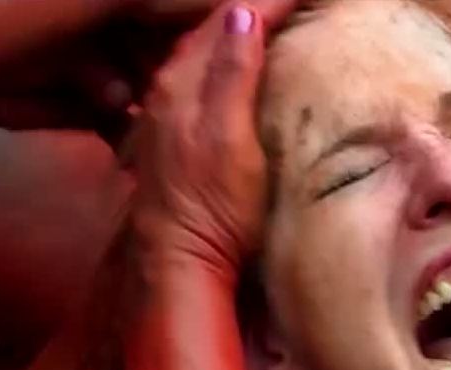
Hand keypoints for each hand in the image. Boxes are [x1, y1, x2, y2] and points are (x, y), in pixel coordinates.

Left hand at [127, 0, 295, 277]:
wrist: (178, 262)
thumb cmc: (212, 206)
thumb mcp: (228, 138)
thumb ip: (230, 75)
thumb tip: (240, 12)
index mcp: (182, 83)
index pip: (226, 20)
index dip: (265, 1)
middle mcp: (166, 92)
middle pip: (206, 31)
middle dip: (246, 9)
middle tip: (286, 5)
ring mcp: (164, 116)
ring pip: (198, 56)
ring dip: (230, 36)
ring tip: (264, 25)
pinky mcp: (171, 140)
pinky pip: (196, 83)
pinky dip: (220, 66)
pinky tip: (233, 74)